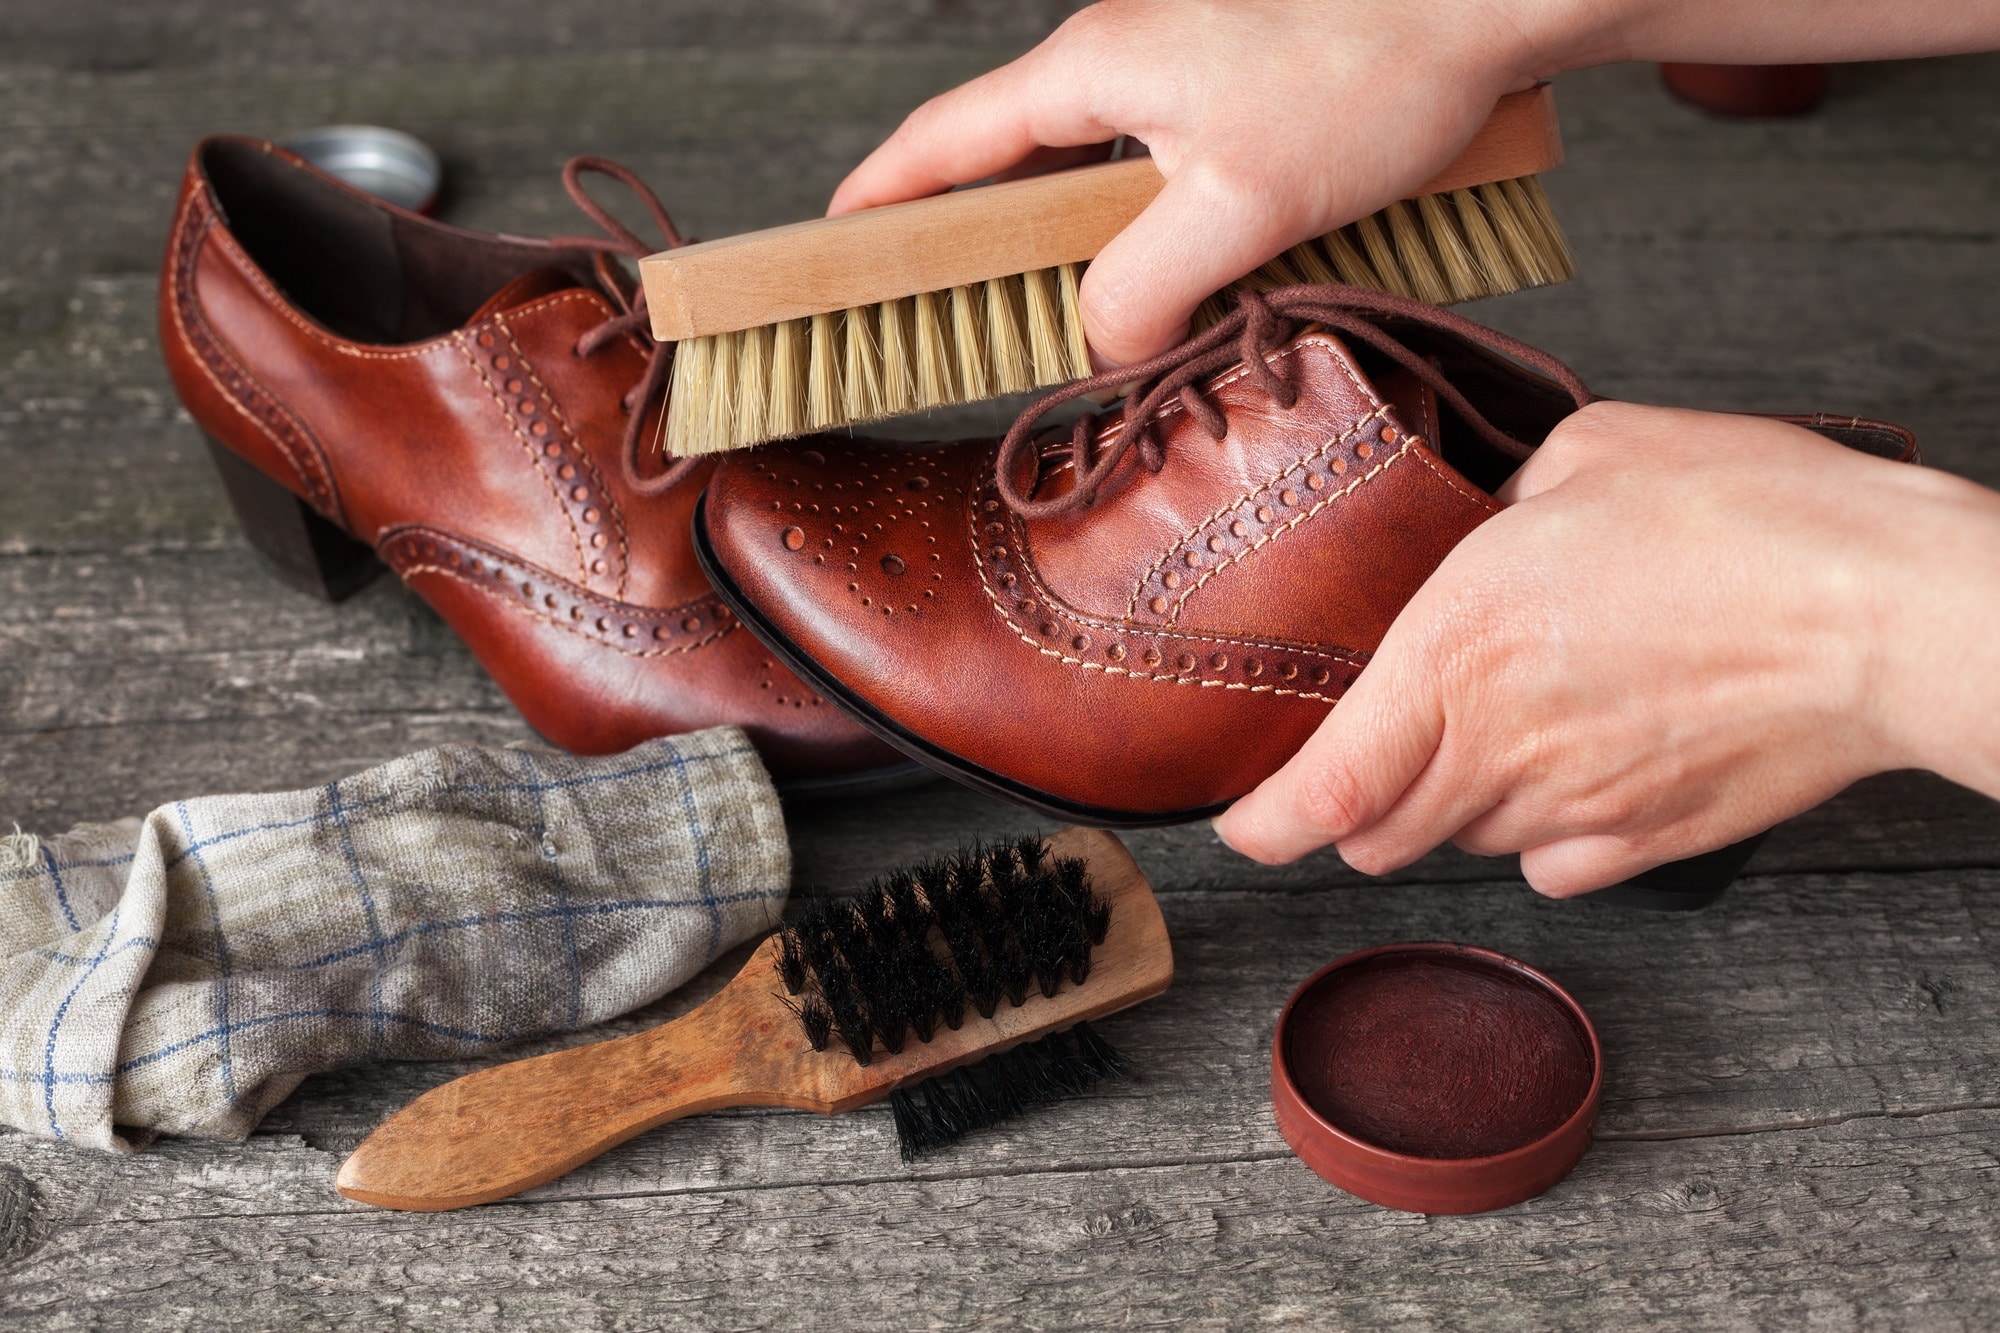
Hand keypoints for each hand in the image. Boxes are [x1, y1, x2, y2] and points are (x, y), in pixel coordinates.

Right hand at [830, 0, 1998, 369]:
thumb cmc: (1370, 70)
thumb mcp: (1242, 205)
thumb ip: (1146, 286)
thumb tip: (1096, 343)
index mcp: (1092, 68)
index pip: (945, 139)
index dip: (880, 197)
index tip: (831, 245)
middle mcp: (1122, 53)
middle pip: (1009, 154)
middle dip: (971, 232)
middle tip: (948, 308)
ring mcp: (1182, 62)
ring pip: (1090, 164)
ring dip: (1070, 237)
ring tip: (1069, 313)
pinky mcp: (1239, 83)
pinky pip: (1157, 162)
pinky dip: (1142, 221)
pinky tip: (1179, 271)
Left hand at [1213, 403, 1999, 894]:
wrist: (1886, 612)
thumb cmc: (1749, 519)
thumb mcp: (1589, 457)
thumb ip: (1504, 502)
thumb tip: (1490, 520)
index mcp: (1456, 653)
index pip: (1320, 792)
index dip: (1260, 825)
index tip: (1239, 821)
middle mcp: (1499, 749)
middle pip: (1377, 838)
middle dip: (1353, 807)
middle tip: (1369, 751)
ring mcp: (1573, 809)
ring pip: (1462, 846)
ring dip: (1448, 808)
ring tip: (1498, 731)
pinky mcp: (1645, 841)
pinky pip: (1552, 865)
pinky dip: (1537, 835)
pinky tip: (1570, 770)